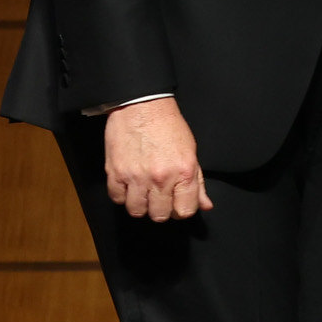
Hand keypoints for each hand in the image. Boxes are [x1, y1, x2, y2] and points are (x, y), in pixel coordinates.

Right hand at [104, 98, 212, 221]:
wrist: (142, 105)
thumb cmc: (168, 126)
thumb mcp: (190, 152)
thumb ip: (197, 182)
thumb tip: (205, 205)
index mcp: (183, 172)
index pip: (185, 211)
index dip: (181, 209)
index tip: (177, 202)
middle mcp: (161, 178)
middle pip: (160, 215)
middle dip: (161, 209)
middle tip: (160, 196)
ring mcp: (136, 177)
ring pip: (137, 211)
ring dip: (141, 204)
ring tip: (143, 191)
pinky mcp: (115, 173)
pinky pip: (117, 199)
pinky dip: (122, 195)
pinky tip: (129, 184)